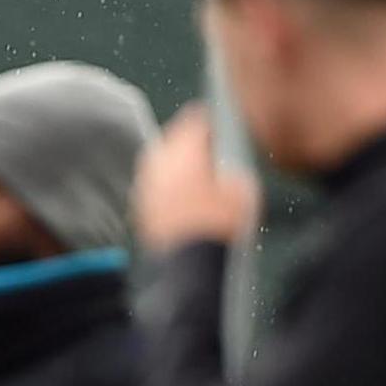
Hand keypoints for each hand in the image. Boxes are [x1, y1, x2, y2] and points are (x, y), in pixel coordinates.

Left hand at [133, 103, 262, 253]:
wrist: (188, 267)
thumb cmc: (218, 228)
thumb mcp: (243, 191)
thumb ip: (234, 168)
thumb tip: (228, 167)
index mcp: (183, 151)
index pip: (195, 119)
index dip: (210, 118)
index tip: (219, 121)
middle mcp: (159, 164)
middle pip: (173, 139)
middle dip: (189, 139)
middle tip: (207, 144)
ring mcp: (146, 186)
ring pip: (162, 162)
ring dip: (177, 162)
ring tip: (197, 171)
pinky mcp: (142, 209)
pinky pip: (156, 186)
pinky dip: (169, 185)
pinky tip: (184, 195)